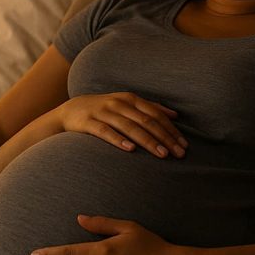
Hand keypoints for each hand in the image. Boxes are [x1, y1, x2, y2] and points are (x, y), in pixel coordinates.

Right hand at [54, 93, 187, 158]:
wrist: (71, 110)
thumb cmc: (105, 110)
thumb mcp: (127, 104)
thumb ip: (150, 108)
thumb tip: (175, 115)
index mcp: (131, 99)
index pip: (156, 115)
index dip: (171, 130)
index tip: (184, 145)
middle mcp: (119, 104)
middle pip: (146, 121)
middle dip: (165, 138)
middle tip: (178, 154)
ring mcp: (103, 112)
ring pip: (130, 127)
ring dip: (148, 141)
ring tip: (162, 155)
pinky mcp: (88, 122)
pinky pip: (105, 132)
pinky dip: (118, 140)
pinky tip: (130, 149)